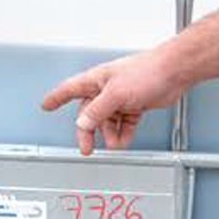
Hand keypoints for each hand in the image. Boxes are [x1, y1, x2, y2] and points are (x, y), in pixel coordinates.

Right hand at [41, 52, 182, 155]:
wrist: (173, 72)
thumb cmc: (146, 71)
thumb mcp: (115, 94)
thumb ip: (97, 110)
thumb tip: (83, 123)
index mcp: (96, 80)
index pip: (69, 89)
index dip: (56, 98)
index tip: (46, 105)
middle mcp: (106, 88)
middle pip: (89, 113)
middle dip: (87, 131)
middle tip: (86, 147)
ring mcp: (121, 97)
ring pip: (107, 120)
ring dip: (109, 134)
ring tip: (114, 143)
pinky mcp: (135, 104)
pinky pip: (124, 122)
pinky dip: (123, 132)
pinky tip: (124, 139)